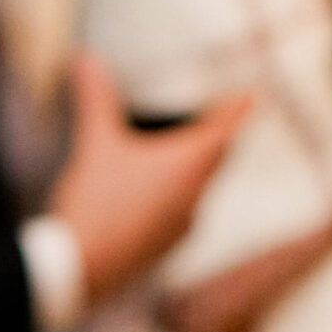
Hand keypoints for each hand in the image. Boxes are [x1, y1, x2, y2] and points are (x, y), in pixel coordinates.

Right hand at [50, 55, 250, 305]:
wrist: (78, 273)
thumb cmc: (94, 204)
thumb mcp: (94, 144)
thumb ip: (95, 99)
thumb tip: (83, 59)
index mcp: (188, 166)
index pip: (226, 129)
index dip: (238, 109)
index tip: (253, 94)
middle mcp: (195, 197)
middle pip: (218, 159)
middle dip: (219, 137)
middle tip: (221, 119)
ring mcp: (182, 228)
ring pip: (200, 189)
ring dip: (200, 169)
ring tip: (190, 153)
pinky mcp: (165, 249)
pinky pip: (183, 213)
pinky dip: (180, 196)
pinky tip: (162, 194)